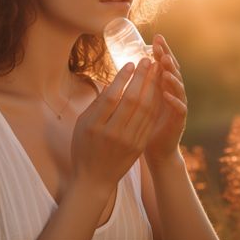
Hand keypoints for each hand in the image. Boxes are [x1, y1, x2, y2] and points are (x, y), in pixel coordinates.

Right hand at [71, 58, 160, 192]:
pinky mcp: (139, 146)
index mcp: (95, 126)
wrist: (95, 179)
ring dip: (152, 87)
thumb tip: (111, 83)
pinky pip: (150, 121)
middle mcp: (113, 133)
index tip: (131, 63)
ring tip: (156, 71)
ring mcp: (128, 141)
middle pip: (131, 100)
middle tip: (148, 60)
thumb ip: (96, 104)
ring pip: (144, 109)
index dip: (123, 79)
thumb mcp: (82, 124)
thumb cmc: (84, 147)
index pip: (112, 97)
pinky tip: (158, 90)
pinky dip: (155, 103)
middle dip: (142, 78)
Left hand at [143, 34, 187, 167]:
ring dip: (171, 74)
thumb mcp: (139, 101)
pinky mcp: (179, 121)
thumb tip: (122, 68)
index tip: (155, 38)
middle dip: (167, 57)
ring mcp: (178, 106)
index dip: (162, 52)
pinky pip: (179, 108)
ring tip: (164, 64)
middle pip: (173, 71)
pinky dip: (173, 100)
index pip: (164, 65)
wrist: (156, 149)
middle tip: (161, 45)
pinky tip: (166, 93)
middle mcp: (173, 93)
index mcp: (164, 87)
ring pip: (178, 86)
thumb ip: (137, 86)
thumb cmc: (144, 123)